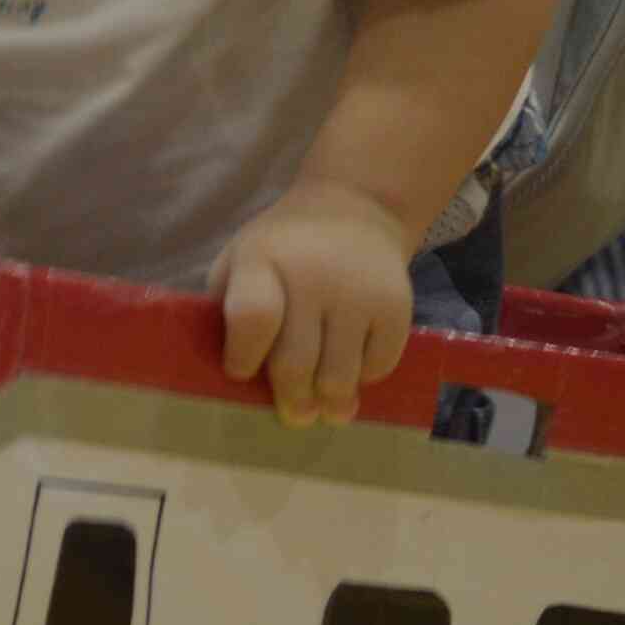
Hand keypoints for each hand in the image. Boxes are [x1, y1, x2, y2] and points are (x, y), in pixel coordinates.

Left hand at [213, 180, 417, 426]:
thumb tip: (234, 380)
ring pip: (339, 377)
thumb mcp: (241, 260)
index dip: (243, 356)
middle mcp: (313, 274)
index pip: (253, 317)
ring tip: (324, 408)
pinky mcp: (396, 306)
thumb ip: (229, 310)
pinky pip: (377, 367)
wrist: (354, 209)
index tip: (241, 372)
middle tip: (294, 415)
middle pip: (295, 363)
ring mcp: (358, 292)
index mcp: (262, 260)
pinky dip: (364, 379)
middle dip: (291, 400)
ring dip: (329, 403)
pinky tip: (353, 368)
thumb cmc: (283, 249)